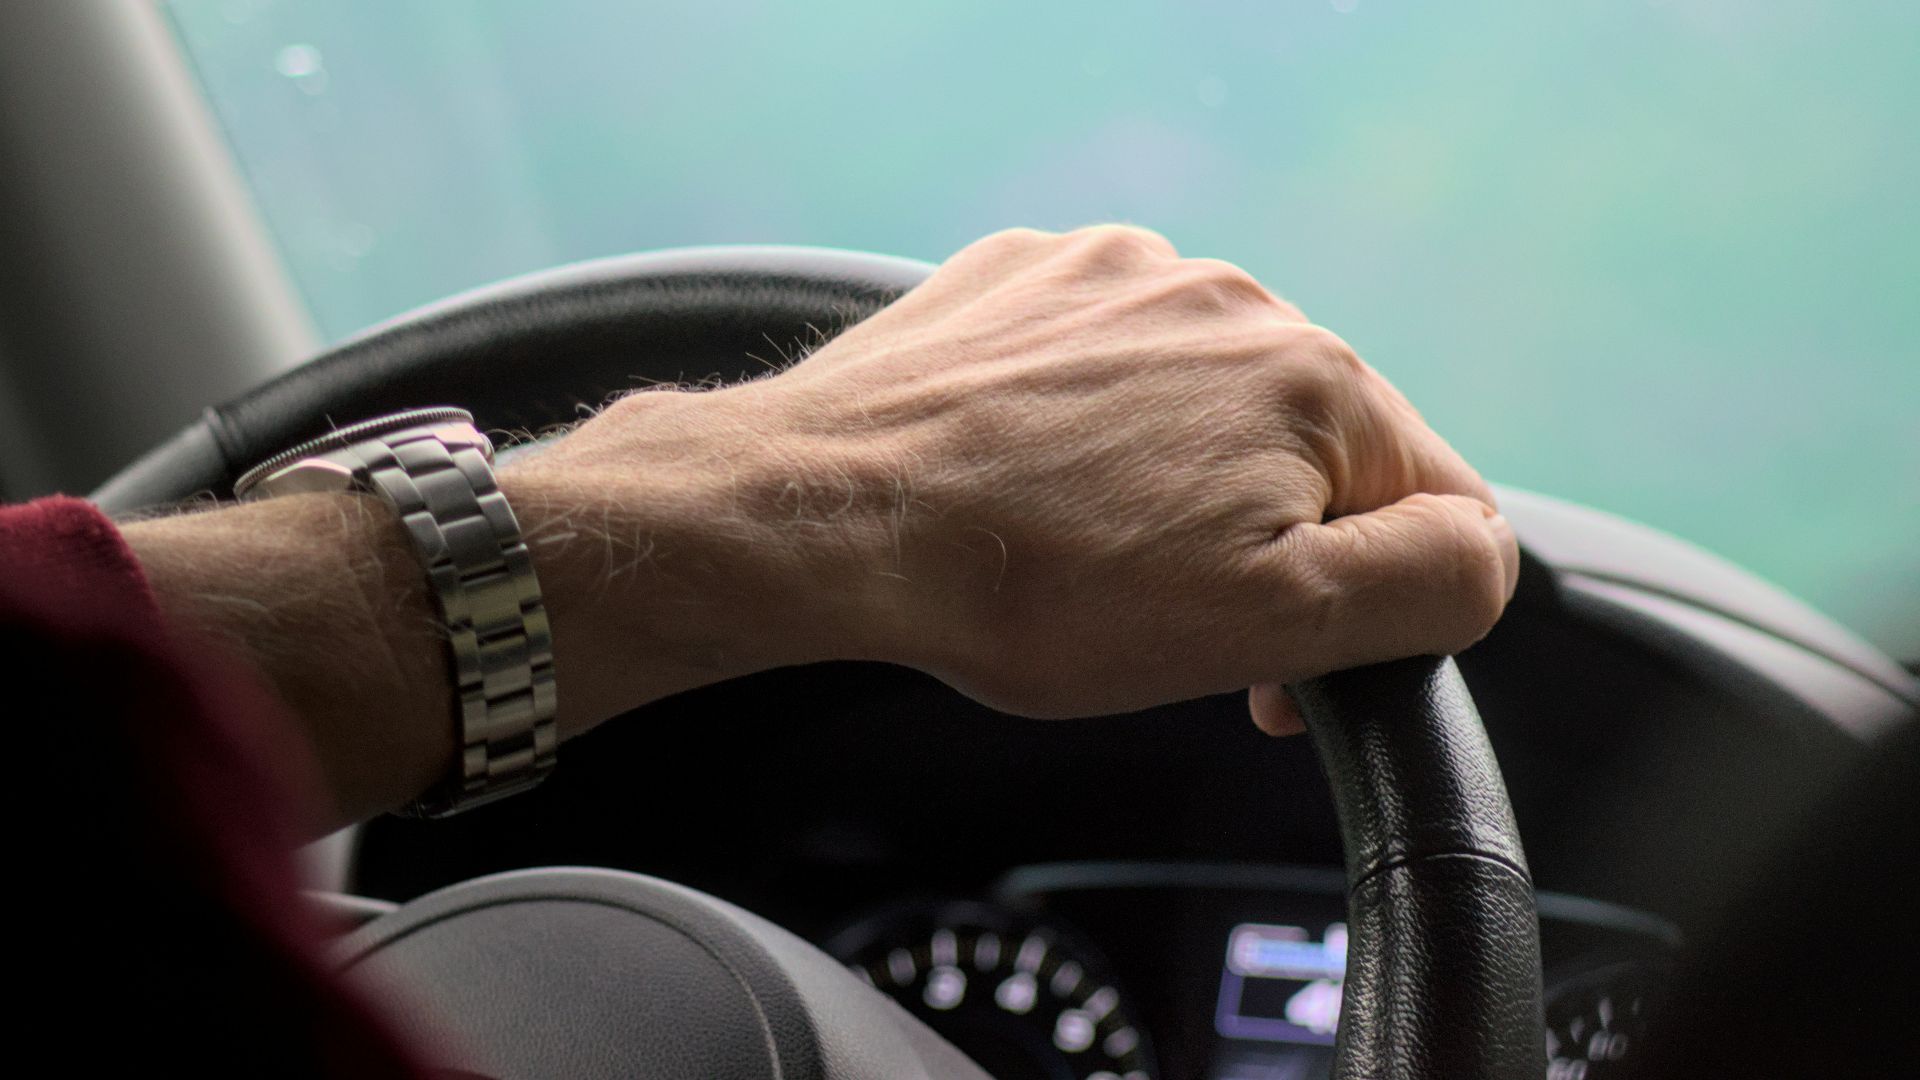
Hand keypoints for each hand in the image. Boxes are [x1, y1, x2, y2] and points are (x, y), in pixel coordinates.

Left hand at [126, 225, 1515, 826]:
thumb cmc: (1031, 585)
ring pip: (1202, 407)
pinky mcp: (1024, 282)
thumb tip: (1483, 553)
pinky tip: (1027, 484)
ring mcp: (1114, 277)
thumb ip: (1430, 581)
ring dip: (1172, 483)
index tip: (1276, 669)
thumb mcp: (1273, 620)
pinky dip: (1086, 430)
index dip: (1370, 609)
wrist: (823, 519)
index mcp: (1315, 376)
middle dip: (1263, 545)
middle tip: (1163, 618)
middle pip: (1309, 451)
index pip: (1430, 505)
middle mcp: (1228, 298)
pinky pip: (1101, 368)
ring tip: (1077, 550)